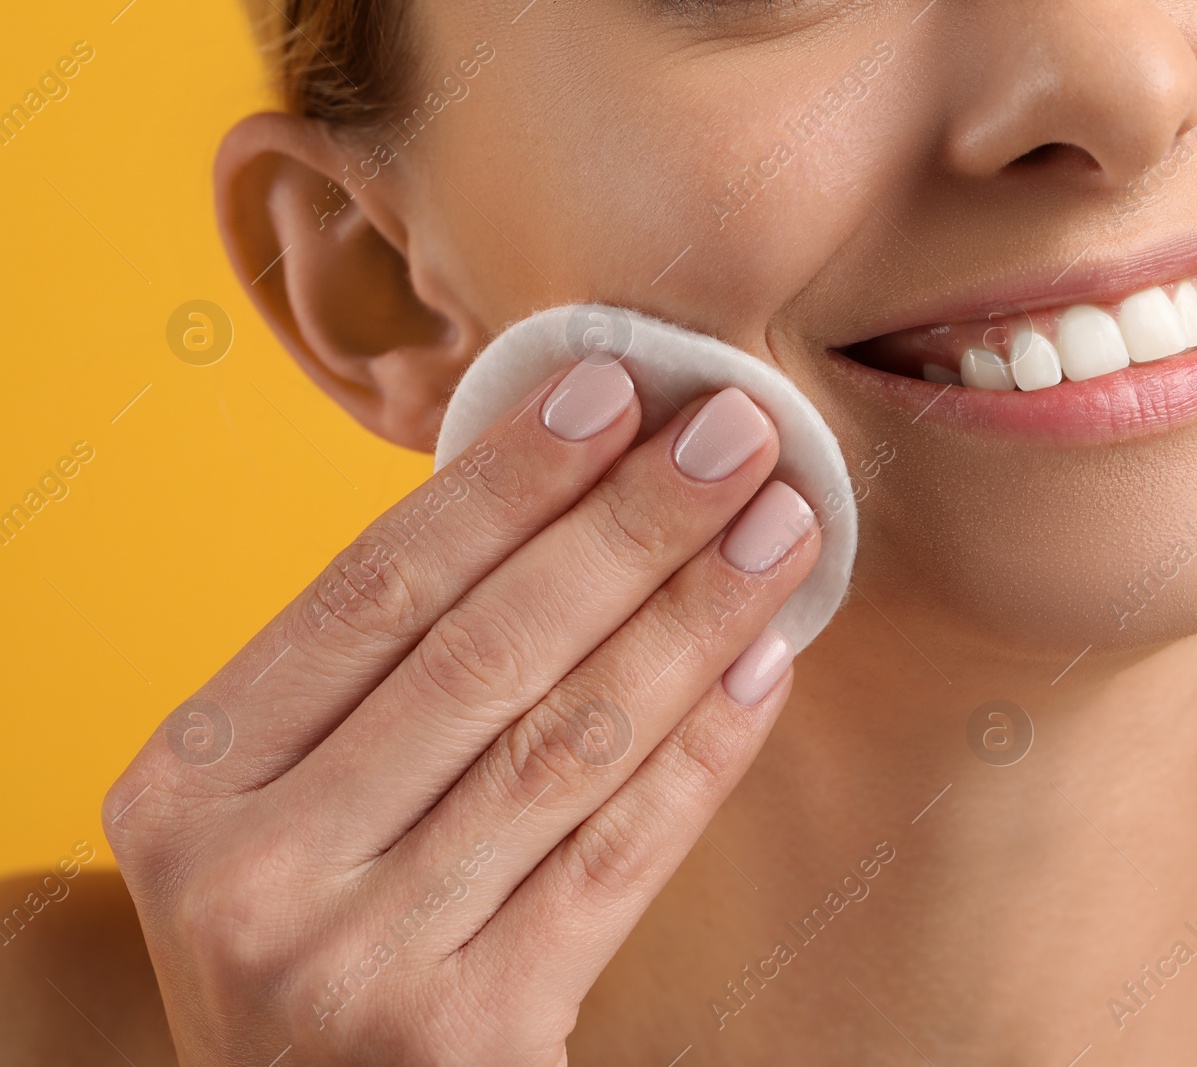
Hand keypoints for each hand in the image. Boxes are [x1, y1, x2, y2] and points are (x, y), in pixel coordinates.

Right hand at [104, 358, 819, 1065]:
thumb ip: (376, 675)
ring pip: (567, 743)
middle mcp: (252, 871)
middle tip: (734, 430)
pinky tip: (763, 665)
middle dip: (628, 524)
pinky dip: (701, 753)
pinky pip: (617, 860)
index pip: (373, 587)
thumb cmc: (309, 926)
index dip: (504, 479)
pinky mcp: (470, 1038)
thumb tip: (558, 497)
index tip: (611, 387)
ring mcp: (357, 963)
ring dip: (692, 618)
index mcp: (187, 780)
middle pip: (482, 651)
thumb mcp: (284, 800)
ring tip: (780, 528)